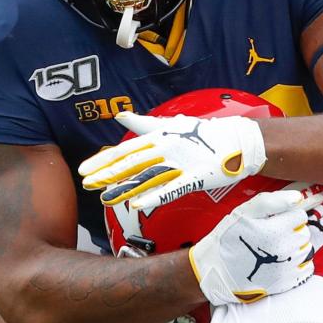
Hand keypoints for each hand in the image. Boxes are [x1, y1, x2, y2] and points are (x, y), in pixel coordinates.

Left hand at [79, 111, 266, 209]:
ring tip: (105, 199)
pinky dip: (153, 197)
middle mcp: (165, 148)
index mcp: (158, 137)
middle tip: (86, 183)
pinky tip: (137, 206)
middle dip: (107, 174)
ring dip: (124, 189)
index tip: (84, 169)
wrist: (237, 140)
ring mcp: (180, 163)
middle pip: (131, 163)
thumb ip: (144, 123)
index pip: (125, 150)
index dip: (103, 160)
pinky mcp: (195, 177)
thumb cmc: (204, 134)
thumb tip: (121, 116)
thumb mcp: (171, 125)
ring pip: (146, 177)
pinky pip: (171, 189)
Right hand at [190, 189, 316, 304]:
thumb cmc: (228, 238)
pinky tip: (283, 261)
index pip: (300, 216)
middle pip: (304, 232)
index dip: (288, 215)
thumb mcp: (245, 212)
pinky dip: (298, 263)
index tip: (276, 220)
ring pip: (306, 249)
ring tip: (276, 248)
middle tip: (274, 234)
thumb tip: (297, 197)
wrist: (217, 270)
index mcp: (275, 230)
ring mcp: (287, 267)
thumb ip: (273, 201)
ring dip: (295, 246)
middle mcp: (284, 249)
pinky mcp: (287, 282)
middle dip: (292, 230)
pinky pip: (306, 268)